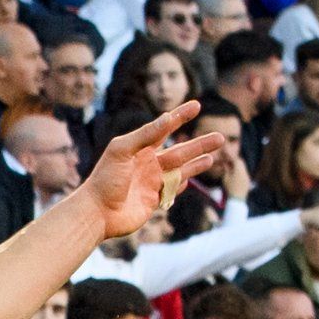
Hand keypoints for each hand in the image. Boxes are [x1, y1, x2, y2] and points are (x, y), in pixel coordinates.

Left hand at [76, 102, 241, 237]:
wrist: (97, 213)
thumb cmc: (105, 179)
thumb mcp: (122, 150)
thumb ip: (145, 135)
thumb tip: (168, 118)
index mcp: (139, 149)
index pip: (164, 128)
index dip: (180, 117)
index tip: (196, 105)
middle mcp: (147, 164)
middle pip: (180, 151)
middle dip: (200, 144)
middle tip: (221, 137)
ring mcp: (151, 183)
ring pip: (181, 171)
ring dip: (197, 163)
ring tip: (214, 156)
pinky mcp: (153, 201)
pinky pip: (172, 191)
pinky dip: (181, 185)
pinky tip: (189, 181)